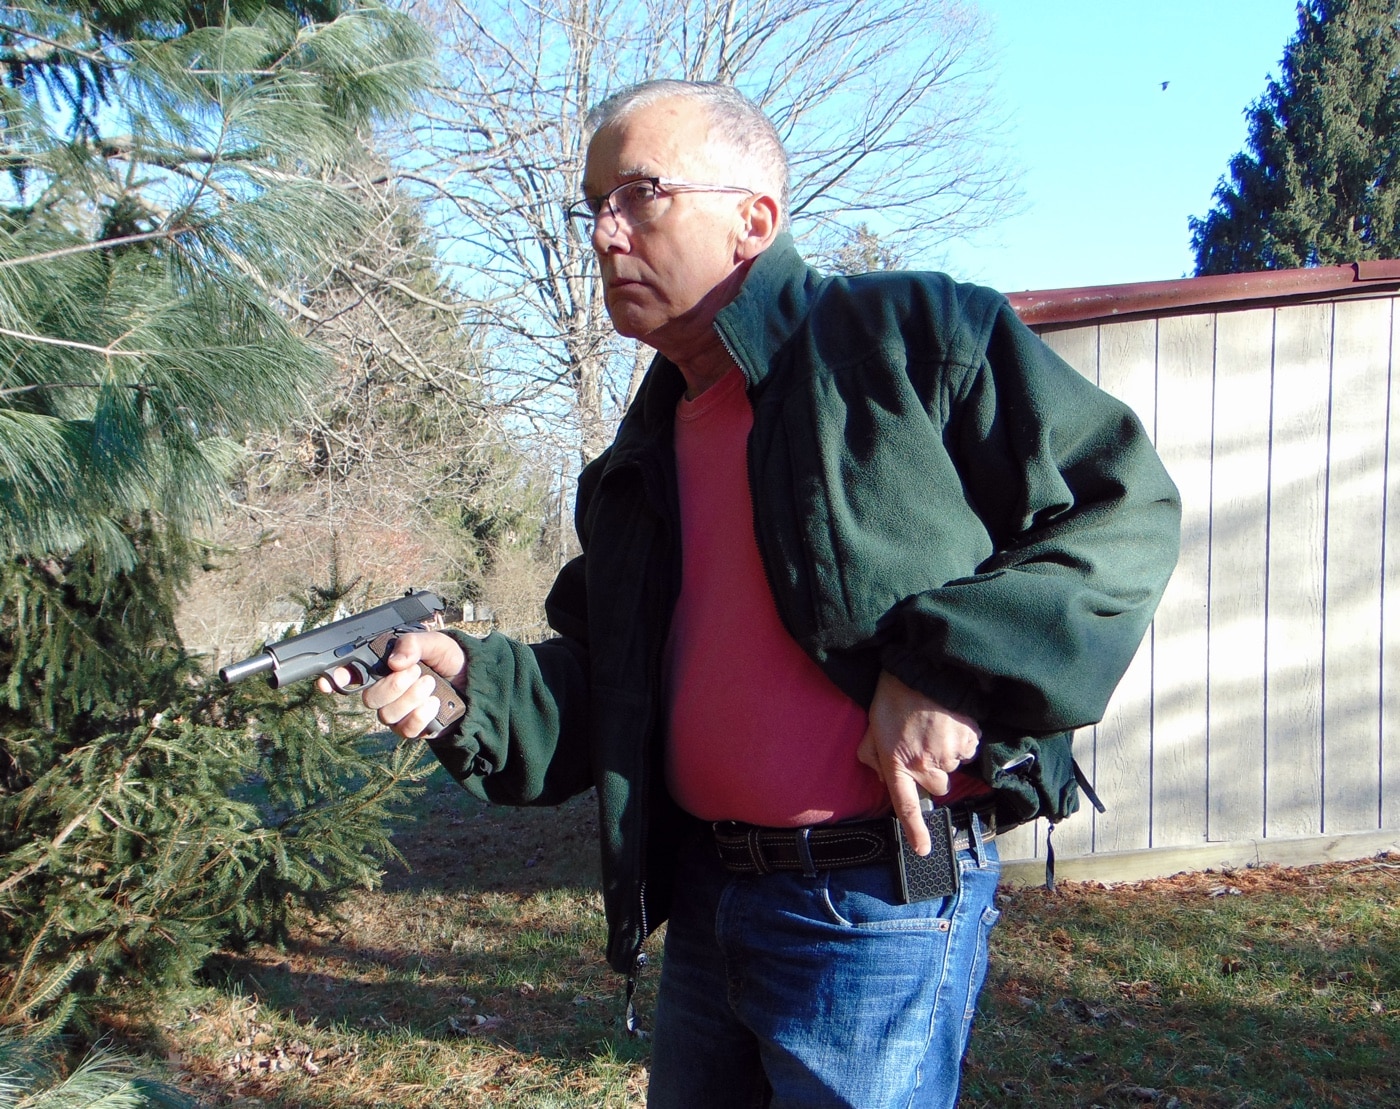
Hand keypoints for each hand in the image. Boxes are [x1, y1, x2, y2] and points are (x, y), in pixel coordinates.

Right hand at [316, 630, 467, 738]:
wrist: (473, 680)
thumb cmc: (446, 659)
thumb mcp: (434, 642)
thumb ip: (414, 644)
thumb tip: (395, 662)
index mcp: (382, 668)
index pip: (350, 675)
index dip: (336, 678)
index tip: (333, 681)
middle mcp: (383, 692)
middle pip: (369, 698)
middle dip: (393, 686)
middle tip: (417, 672)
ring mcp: (395, 713)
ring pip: (387, 715)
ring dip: (411, 698)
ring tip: (430, 683)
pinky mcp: (411, 729)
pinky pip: (406, 729)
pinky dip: (421, 714)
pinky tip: (435, 702)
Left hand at [856, 670, 980, 855]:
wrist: (921, 670)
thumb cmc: (892, 698)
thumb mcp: (872, 729)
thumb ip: (872, 757)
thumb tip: (882, 776)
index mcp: (898, 765)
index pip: (907, 806)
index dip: (915, 831)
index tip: (924, 851)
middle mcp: (925, 765)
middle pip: (937, 787)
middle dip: (932, 773)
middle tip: (922, 746)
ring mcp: (949, 754)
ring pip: (952, 767)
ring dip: (945, 754)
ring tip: (932, 727)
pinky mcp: (969, 739)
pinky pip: (967, 749)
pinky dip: (960, 740)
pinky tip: (947, 721)